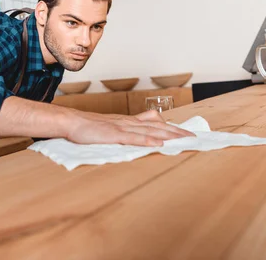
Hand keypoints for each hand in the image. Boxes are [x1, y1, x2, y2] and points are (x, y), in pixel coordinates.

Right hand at [66, 110, 193, 146]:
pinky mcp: (114, 134)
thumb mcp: (108, 127)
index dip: (171, 126)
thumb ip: (122, 131)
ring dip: (168, 135)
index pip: (154, 122)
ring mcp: (122, 127)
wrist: (71, 121)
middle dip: (176, 131)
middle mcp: (128, 122)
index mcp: (127, 121)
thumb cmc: (87, 127)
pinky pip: (134, 138)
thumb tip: (135, 137)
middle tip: (193, 136)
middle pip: (158, 125)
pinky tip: (159, 143)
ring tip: (184, 140)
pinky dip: (148, 140)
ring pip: (150, 130)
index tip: (185, 132)